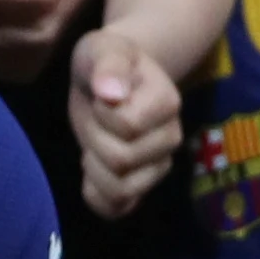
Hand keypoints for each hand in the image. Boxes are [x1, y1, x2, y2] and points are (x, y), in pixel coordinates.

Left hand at [68, 27, 178, 216]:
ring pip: (120, 190)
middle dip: (94, 138)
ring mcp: (157, 166)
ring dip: (93, 167)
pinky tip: (90, 170)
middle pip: (121, 161)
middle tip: (95, 117)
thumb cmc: (105, 60)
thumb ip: (108, 64)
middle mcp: (170, 139)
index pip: (128, 128)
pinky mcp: (140, 186)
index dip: (102, 113)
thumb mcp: (101, 48)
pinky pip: (117, 210)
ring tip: (95, 140)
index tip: (102, 96)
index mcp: (167, 103)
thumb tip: (111, 92)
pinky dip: (96, 196)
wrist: (109, 77)